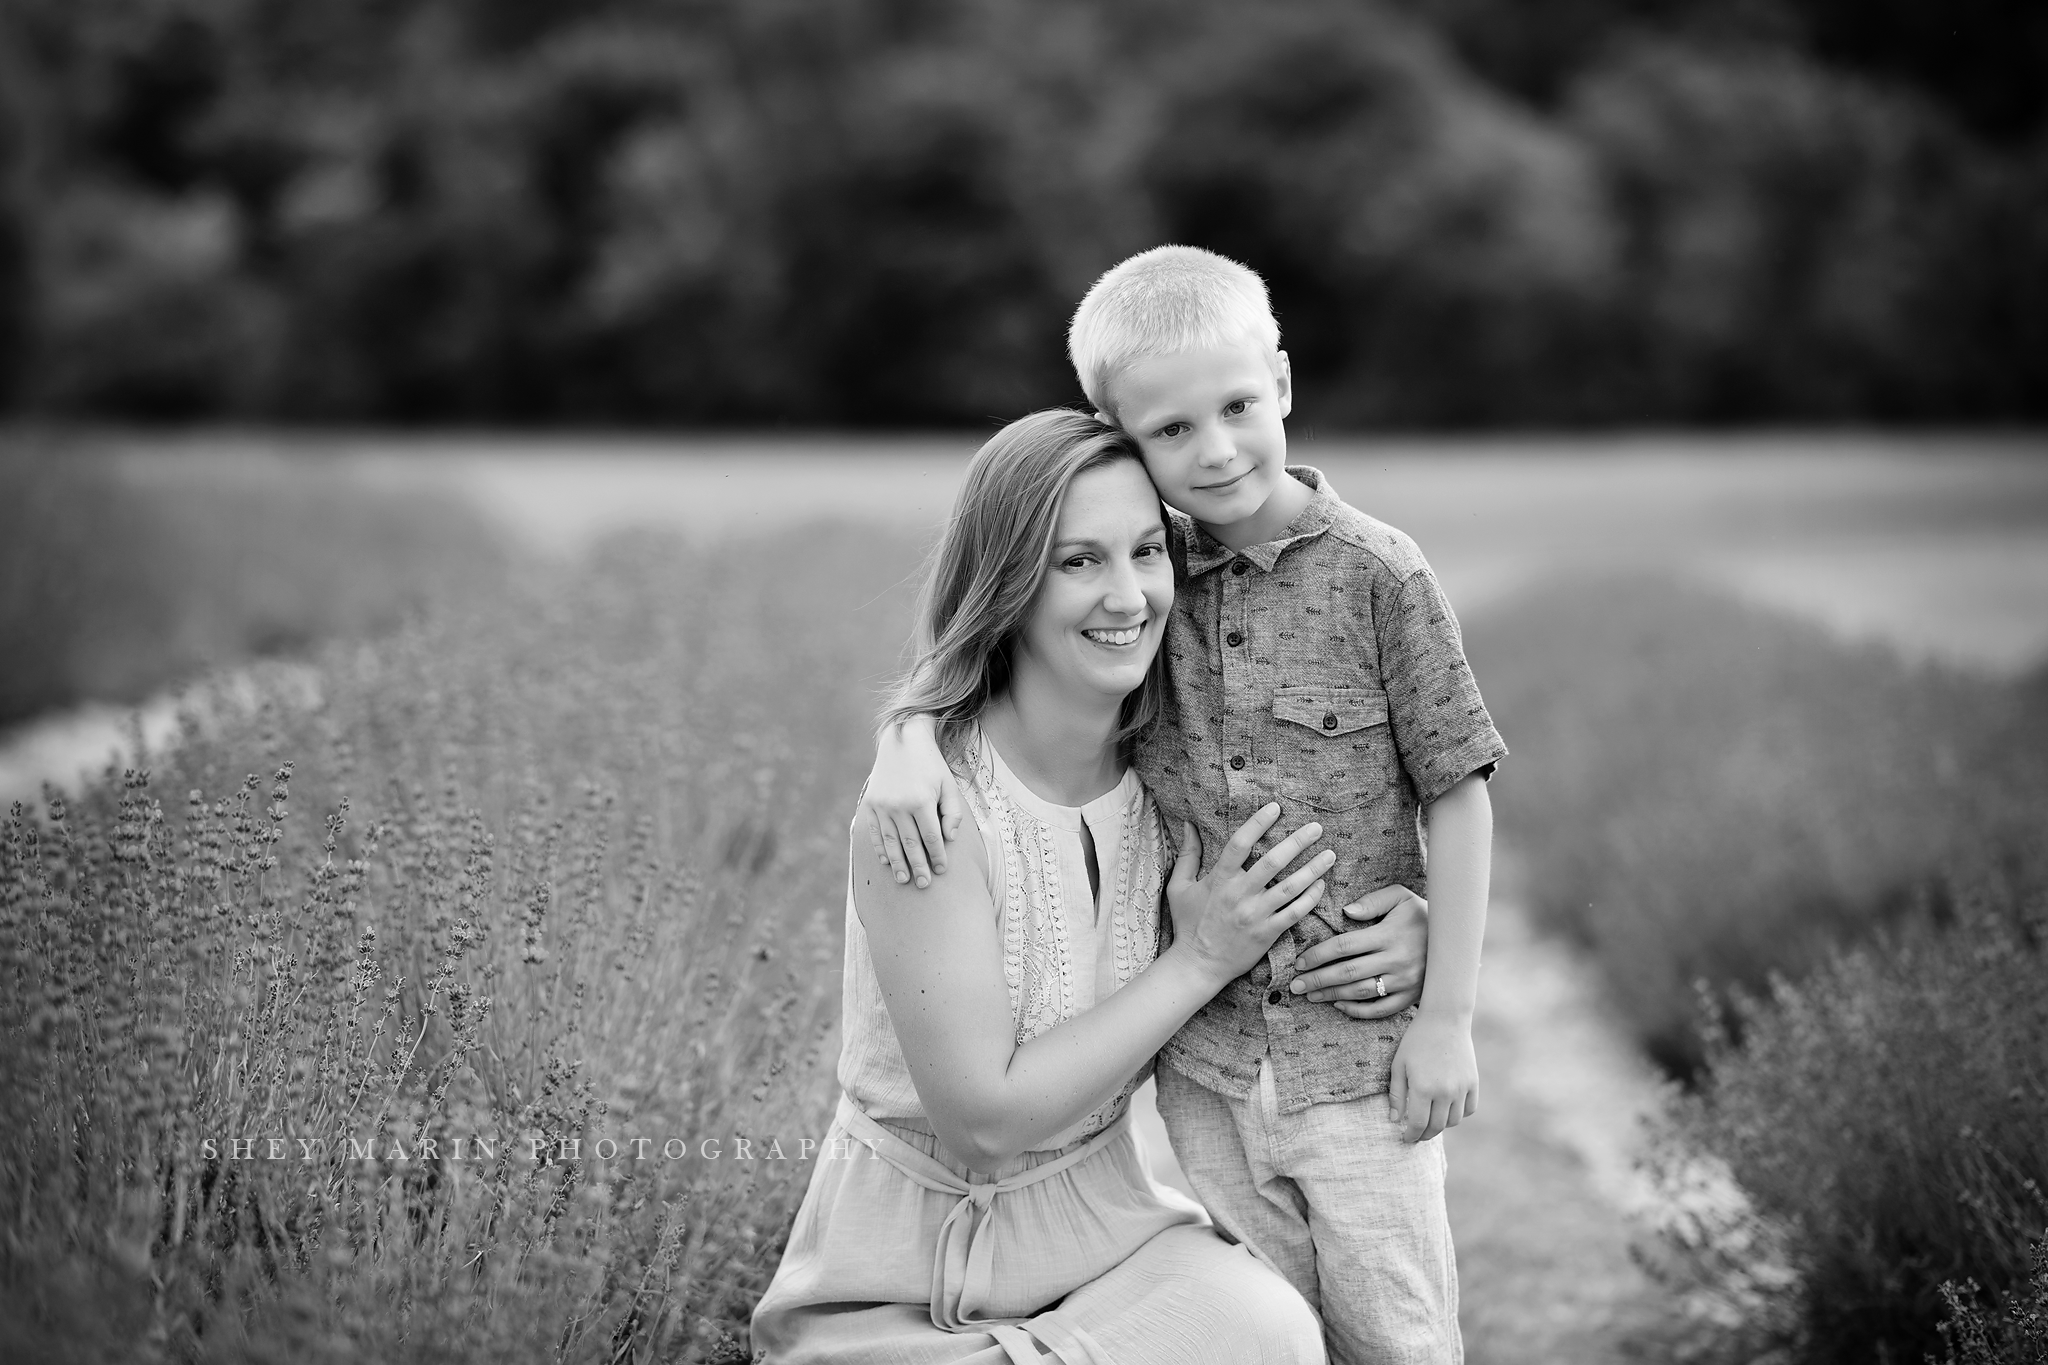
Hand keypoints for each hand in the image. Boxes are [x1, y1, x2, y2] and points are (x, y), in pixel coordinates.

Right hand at [859, 717, 963, 888]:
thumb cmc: (931, 765)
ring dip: (897, 864)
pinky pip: (875, 832)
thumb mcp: (948, 785)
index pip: (931, 838)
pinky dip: (880, 848)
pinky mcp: (870, 803)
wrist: (902, 740)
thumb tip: (949, 840)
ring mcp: (882, 805)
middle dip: (918, 867)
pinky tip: (886, 862)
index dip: (937, 856)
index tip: (941, 870)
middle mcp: (899, 805)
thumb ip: (952, 813)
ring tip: (904, 880)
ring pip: (890, 842)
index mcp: (921, 801)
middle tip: (924, 884)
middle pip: (910, 845)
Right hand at [1165, 806, 1332, 987]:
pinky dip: (1310, 898)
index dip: (1258, 823)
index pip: (1240, 844)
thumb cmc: (1188, 924)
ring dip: (1313, 869)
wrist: (1198, 965)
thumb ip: (1187, 855)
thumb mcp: (1179, 887)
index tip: (1275, 807)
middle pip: (1273, 862)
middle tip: (1316, 827)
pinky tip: (1321, 884)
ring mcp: (1255, 915)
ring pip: (1290, 888)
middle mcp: (1240, 895)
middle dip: (1297, 842)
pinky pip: (1295, 913)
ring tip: (1330, 854)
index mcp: (1219, 880)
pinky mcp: (1267, 933)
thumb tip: (1189, 825)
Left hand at [1288, 884, 1427, 1018]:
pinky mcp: (1411, 997)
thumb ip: (1373, 900)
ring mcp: (1404, 981)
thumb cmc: (1421, 915)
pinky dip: (1358, 1010)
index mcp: (1389, 934)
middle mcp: (1396, 960)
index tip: (1300, 961)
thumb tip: (1346, 911)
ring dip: (1331, 995)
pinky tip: (1339, 1005)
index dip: (1319, 955)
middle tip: (1295, 985)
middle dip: (1318, 979)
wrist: (1456, 941)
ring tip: (1310, 995)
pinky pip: (1381, 1009)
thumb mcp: (1401, 897)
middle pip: (1348, 972)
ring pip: (1361, 992)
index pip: (1345, 946)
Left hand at [1386, 1010, 1476, 1142]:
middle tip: (1416, 1135)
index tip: (1405, 1139)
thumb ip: (1396, 1095)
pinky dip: (1459, 1114)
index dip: (1411, 1135)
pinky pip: (1469, 1109)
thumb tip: (1395, 1120)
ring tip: (1430, 1121)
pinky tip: (1447, 1110)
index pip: (1418, 1124)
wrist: (1445, 1019)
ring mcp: (1461, 1088)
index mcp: (1423, 1089)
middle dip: (1424, 1135)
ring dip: (1441, 1126)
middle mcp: (1445, 1092)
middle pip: (1436, 1127)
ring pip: (1453, 1121)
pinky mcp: (1473, 1083)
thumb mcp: (1399, 1065)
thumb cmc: (1416, 1041)